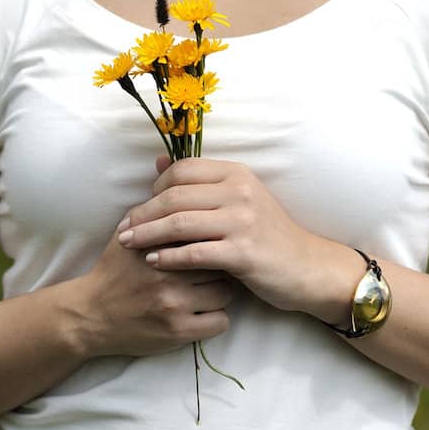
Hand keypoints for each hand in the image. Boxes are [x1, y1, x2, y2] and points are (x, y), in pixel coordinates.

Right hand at [79, 209, 237, 360]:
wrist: (90, 314)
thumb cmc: (114, 271)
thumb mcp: (127, 232)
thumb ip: (153, 209)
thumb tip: (178, 180)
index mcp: (157, 243)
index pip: (206, 232)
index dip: (213, 237)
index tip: (213, 242)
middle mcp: (166, 272)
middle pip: (220, 261)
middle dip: (220, 264)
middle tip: (214, 268)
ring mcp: (173, 303)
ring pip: (226, 292)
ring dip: (220, 292)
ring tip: (206, 291)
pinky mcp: (178, 331)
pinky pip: (221, 322)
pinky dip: (216, 318)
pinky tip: (203, 313)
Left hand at [116, 153, 327, 314]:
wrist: (306, 267)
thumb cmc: (266, 234)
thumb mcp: (238, 199)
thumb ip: (200, 182)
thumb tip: (157, 163)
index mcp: (236, 173)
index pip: (182, 170)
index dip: (155, 187)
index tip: (142, 206)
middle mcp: (239, 192)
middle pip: (175, 197)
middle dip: (143, 213)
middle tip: (122, 229)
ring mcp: (242, 221)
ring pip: (179, 224)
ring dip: (147, 235)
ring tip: (128, 244)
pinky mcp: (243, 253)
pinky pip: (193, 253)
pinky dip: (168, 257)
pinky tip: (153, 262)